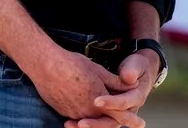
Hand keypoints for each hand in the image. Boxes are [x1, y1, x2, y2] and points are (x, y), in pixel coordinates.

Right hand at [27, 48, 142, 127]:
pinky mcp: (63, 113)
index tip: (141, 123)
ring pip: (90, 121)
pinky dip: (84, 117)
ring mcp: (74, 114)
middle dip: (115, 121)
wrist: (46, 66)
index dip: (130, 118)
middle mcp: (87, 111)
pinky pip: (77, 118)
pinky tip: (86, 113)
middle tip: (130, 123)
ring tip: (102, 112)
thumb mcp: (98, 70)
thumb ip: (115, 81)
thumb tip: (132, 84)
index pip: (119, 114)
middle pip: (105, 121)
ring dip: (98, 120)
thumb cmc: (73, 65)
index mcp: (99, 100)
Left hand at [65, 51, 159, 127]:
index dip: (110, 103)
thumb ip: (131, 71)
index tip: (96, 101)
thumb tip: (130, 78)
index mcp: (136, 98)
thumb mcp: (135, 65)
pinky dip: (82, 122)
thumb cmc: (136, 67)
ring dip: (88, 126)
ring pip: (103, 124)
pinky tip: (69, 121)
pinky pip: (96, 121)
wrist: (139, 70)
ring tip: (69, 124)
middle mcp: (127, 110)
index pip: (123, 104)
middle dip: (96, 124)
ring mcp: (117, 112)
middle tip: (81, 123)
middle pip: (112, 122)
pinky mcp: (108, 112)